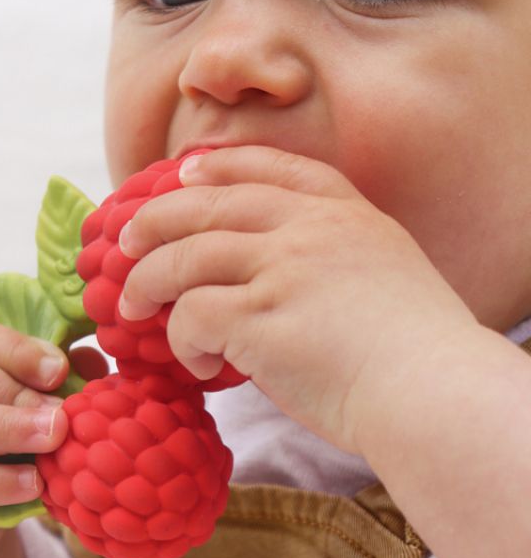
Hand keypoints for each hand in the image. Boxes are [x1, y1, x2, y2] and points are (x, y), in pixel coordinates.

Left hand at [118, 146, 476, 452]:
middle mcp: (308, 228)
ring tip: (131, 306)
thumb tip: (263, 273)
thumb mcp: (381, 271)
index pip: (268, 166)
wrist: (433, 392)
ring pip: (185, 255)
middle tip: (125, 241)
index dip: (217, 165)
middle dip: (155, 218)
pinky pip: (192, 314)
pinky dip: (180, 339)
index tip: (182, 170)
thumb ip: (326, 255)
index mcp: (342, 212)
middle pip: (208, 203)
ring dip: (147, 280)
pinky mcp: (259, 316)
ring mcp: (283, 268)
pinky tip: (196, 363)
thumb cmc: (411, 349)